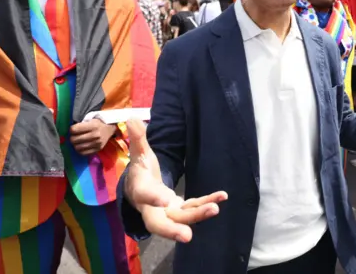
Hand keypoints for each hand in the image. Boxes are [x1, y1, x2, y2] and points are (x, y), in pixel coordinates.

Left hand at [69, 119, 116, 154]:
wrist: (110, 129)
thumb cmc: (97, 123)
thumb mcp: (90, 120)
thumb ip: (80, 124)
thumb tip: (68, 131)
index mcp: (93, 126)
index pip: (74, 130)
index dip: (71, 129)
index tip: (73, 129)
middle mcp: (95, 135)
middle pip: (74, 139)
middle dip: (72, 137)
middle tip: (74, 136)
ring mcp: (97, 143)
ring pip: (77, 147)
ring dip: (75, 144)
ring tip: (77, 141)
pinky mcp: (98, 149)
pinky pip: (83, 153)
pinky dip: (79, 150)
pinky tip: (81, 146)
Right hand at [124, 119, 227, 241]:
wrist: (140, 190)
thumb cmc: (140, 171)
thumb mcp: (139, 154)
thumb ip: (138, 139)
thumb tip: (132, 118)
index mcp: (141, 191)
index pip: (145, 196)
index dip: (154, 198)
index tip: (165, 200)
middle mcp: (152, 208)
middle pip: (160, 223)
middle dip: (173, 229)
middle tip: (188, 236)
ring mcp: (168, 212)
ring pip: (181, 218)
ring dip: (198, 215)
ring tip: (215, 209)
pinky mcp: (180, 210)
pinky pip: (194, 208)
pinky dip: (208, 202)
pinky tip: (223, 196)